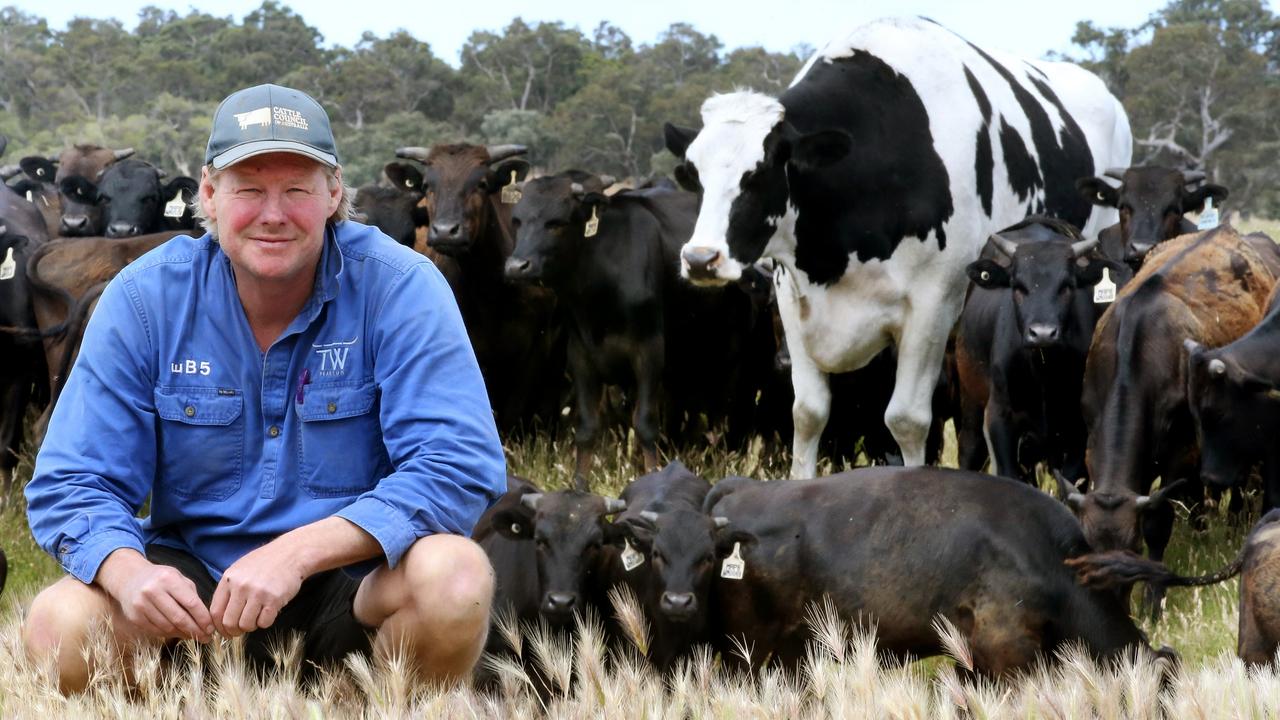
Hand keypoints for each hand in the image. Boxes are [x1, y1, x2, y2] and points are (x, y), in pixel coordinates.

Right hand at [97, 548, 213, 641]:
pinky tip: (178, 634)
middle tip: (206, 638)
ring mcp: (141, 604)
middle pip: (179, 617)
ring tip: (194, 636)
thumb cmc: (161, 579)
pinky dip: (169, 634)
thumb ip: (192, 595)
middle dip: (195, 630)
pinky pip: (156, 631)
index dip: (203, 618)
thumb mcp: (178, 579)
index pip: (191, 603)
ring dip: (183, 634)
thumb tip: (205, 619)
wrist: (130, 578)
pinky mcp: (134, 617)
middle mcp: (153, 591)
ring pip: (167, 627)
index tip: (211, 628)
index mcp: (169, 579)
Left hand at [209, 539, 305, 636]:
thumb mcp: (239, 569)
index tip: (225, 631)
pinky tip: (268, 611)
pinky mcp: (274, 599)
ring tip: (257, 617)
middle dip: (234, 631)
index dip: (219, 627)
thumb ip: (228, 589)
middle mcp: (241, 586)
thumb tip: (219, 616)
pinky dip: (265, 622)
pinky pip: (264, 623)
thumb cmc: (265, 562)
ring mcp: (257, 593)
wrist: (291, 554)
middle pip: (229, 622)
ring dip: (251, 626)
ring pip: (246, 625)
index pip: (215, 612)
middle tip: (240, 630)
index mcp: (229, 579)